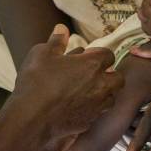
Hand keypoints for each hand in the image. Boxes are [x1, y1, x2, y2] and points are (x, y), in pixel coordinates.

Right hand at [12, 24, 123, 150]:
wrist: (32, 117)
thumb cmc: (37, 81)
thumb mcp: (42, 53)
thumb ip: (56, 41)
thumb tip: (62, 29)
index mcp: (92, 65)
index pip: (108, 55)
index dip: (99, 54)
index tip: (87, 55)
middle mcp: (100, 85)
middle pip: (118, 78)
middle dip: (110, 74)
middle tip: (94, 74)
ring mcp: (96, 106)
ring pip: (111, 98)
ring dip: (104, 93)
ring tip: (89, 91)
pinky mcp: (88, 122)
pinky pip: (97, 114)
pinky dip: (92, 109)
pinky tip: (79, 107)